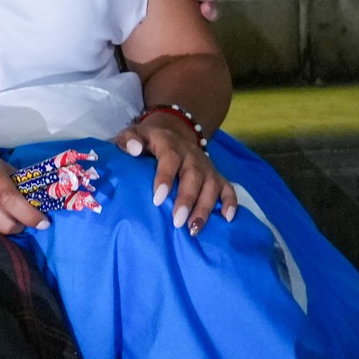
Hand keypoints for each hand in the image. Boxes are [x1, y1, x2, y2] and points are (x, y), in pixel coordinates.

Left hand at [112, 112, 235, 234]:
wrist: (172, 130)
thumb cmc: (147, 140)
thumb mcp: (134, 134)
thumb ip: (128, 140)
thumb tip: (134, 149)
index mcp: (169, 144)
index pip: (170, 159)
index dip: (165, 178)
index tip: (158, 199)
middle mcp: (191, 155)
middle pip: (193, 176)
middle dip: (187, 200)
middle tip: (178, 222)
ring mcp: (206, 166)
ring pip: (212, 185)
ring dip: (205, 208)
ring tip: (194, 229)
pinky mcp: (216, 175)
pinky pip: (228, 188)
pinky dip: (230, 202)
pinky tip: (227, 219)